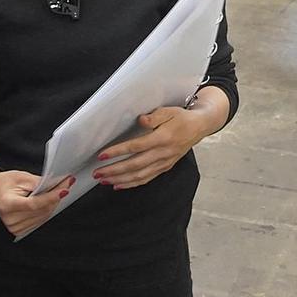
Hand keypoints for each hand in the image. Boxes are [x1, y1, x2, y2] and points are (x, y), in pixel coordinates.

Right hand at [0, 167, 71, 235]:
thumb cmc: (5, 183)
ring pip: (44, 216)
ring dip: (53, 203)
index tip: (64, 189)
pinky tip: (48, 201)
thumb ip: (39, 182)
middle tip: (66, 184)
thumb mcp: (22, 177)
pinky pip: (41, 220)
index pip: (34, 203)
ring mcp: (15, 227)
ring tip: (56, 191)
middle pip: (41, 210)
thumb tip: (57, 184)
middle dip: (56, 197)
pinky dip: (47, 210)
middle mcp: (10, 218)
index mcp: (7, 204)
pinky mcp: (20, 231)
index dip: (51, 197)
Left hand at [93, 106, 208, 189]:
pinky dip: (131, 184)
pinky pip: (146, 178)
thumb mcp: (169, 111)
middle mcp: (163, 153)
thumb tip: (141, 120)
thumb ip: (155, 116)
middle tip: (97, 172)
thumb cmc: (182, 118)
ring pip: (139, 176)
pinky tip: (119, 185)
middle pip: (135, 165)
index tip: (103, 154)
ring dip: (120, 180)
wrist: (199, 127)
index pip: (136, 147)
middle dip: (114, 170)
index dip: (118, 151)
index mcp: (163, 138)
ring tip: (104, 180)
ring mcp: (164, 162)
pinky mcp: (165, 167)